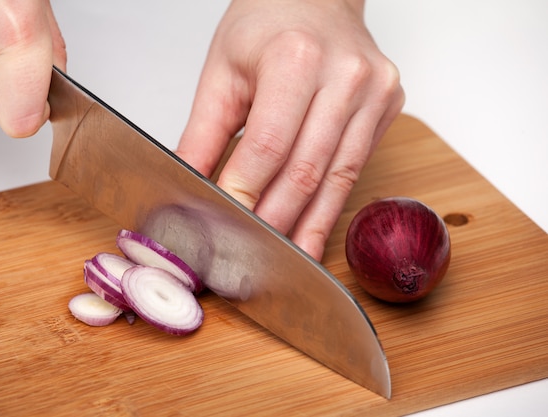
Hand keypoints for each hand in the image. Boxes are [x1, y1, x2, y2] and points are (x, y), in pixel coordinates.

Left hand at [176, 0, 404, 260]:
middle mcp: (345, 75)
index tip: (225, 222)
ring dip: (308, 225)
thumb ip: (202, 133)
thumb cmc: (267, 25)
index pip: (268, 144)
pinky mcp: (388, 106)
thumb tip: (190, 185)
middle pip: (306, 169)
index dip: (245, 191)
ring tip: (286, 259)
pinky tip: (313, 231)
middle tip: (251, 252)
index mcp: (295, 57)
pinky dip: (330, 206)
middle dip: (275, 219)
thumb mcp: (222, 71)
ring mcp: (374, 92)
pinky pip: (355, 169)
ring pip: (337, 178)